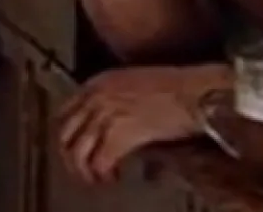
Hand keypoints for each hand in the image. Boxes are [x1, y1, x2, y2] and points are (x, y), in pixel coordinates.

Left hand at [58, 65, 229, 184]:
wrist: (197, 92)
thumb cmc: (177, 88)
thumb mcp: (135, 85)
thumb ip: (115, 101)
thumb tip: (111, 128)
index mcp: (97, 82)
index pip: (65, 111)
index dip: (68, 136)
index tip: (76, 149)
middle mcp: (95, 96)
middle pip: (65, 133)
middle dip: (70, 157)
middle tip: (83, 171)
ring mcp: (105, 114)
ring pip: (78, 151)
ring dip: (85, 170)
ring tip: (98, 179)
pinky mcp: (121, 134)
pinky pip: (100, 161)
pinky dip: (103, 173)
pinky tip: (113, 177)